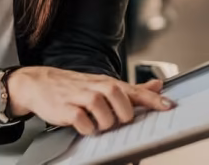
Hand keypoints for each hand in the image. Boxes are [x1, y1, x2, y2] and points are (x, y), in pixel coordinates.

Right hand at [7, 67, 173, 135]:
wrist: (40, 83)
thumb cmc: (75, 87)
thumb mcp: (104, 85)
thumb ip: (132, 89)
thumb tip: (158, 85)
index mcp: (108, 83)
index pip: (134, 90)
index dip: (152, 99)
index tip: (168, 106)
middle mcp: (96, 87)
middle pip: (119, 96)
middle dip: (123, 113)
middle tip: (118, 121)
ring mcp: (80, 97)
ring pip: (102, 109)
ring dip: (105, 122)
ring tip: (99, 125)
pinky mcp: (65, 108)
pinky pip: (81, 119)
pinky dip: (87, 127)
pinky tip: (85, 127)